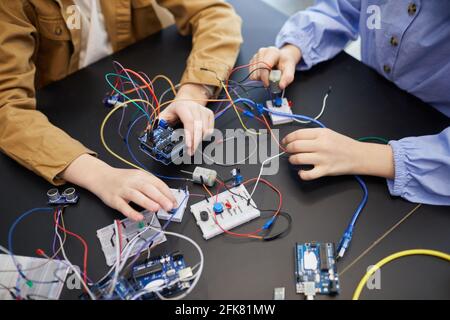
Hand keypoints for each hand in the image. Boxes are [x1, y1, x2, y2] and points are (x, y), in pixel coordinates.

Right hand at [61, 155, 176, 220]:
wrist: (101, 176)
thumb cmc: (124, 179)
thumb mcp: (139, 178)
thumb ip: (152, 188)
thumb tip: (168, 200)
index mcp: (141, 176)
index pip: (157, 183)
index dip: (167, 193)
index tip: (175, 203)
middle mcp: (133, 182)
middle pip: (148, 189)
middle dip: (160, 197)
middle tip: (169, 206)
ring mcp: (123, 190)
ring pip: (136, 196)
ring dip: (147, 202)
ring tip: (157, 209)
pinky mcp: (114, 199)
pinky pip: (123, 206)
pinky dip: (131, 212)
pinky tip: (138, 217)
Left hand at [159, 83, 213, 155]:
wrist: (185, 101)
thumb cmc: (174, 110)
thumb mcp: (164, 115)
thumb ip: (158, 123)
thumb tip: (149, 131)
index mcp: (182, 106)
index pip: (188, 121)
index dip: (189, 135)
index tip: (188, 146)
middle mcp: (194, 106)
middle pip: (199, 127)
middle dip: (195, 142)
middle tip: (191, 152)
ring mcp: (202, 109)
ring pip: (206, 128)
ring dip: (201, 140)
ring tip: (193, 147)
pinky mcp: (209, 113)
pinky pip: (211, 127)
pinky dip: (207, 136)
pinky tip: (201, 140)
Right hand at [249, 44, 301, 88]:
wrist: (282, 57)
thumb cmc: (285, 63)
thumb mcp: (290, 69)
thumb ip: (287, 77)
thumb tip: (281, 86)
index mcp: (272, 52)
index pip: (263, 65)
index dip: (265, 77)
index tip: (268, 84)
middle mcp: (262, 52)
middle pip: (257, 71)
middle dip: (263, 79)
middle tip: (271, 79)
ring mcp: (256, 56)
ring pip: (253, 74)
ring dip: (260, 79)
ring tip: (268, 75)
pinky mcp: (252, 61)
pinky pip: (251, 75)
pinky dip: (257, 77)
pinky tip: (264, 74)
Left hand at [282, 128, 394, 179]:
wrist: (359, 155)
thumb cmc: (343, 144)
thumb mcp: (328, 133)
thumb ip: (312, 135)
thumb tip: (294, 139)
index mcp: (321, 134)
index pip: (297, 134)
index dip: (287, 138)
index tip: (285, 141)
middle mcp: (321, 145)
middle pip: (295, 146)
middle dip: (288, 149)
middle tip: (288, 150)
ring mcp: (323, 158)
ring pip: (298, 159)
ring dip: (292, 160)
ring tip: (294, 160)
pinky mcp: (325, 170)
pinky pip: (307, 175)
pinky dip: (301, 174)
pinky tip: (302, 172)